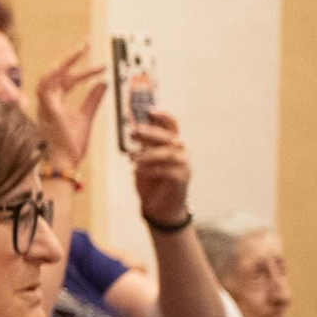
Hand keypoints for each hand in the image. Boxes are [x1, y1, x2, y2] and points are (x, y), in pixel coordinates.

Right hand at [35, 40, 108, 172]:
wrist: (63, 164)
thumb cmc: (70, 147)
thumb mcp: (86, 118)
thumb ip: (93, 100)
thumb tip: (103, 83)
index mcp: (54, 103)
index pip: (66, 80)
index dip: (83, 71)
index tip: (101, 66)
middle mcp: (46, 102)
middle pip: (56, 73)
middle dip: (71, 57)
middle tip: (86, 43)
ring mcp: (44, 105)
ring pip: (49, 75)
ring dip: (65, 61)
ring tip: (81, 49)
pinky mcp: (46, 110)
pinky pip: (46, 86)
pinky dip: (56, 74)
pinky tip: (70, 66)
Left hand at [131, 109, 191, 224]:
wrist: (159, 205)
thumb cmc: (151, 179)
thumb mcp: (143, 158)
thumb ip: (142, 144)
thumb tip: (132, 126)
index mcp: (172, 143)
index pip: (172, 125)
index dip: (163, 116)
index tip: (149, 111)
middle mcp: (181, 151)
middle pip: (169, 137)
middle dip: (151, 133)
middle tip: (134, 132)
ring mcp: (184, 165)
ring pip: (168, 154)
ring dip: (148, 154)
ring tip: (131, 158)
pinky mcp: (181, 179)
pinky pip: (167, 170)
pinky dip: (150, 169)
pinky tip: (137, 171)